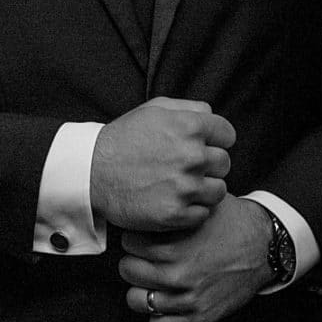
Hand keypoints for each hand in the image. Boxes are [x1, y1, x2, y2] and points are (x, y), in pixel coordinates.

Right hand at [89, 96, 232, 235]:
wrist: (94, 171)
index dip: (216, 138)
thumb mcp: (153, 109)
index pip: (228, 134)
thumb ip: (188, 107)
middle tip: (188, 166)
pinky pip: (204, 213)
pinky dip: (193, 209)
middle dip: (210, 164)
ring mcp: (186, 187)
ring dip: (205, 188)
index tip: (204, 145)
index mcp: (189, 126)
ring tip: (182, 184)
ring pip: (219, 190)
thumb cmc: (125, 138)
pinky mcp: (179, 214)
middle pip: (224, 163)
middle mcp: (192, 156)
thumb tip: (210, 114)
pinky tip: (175, 199)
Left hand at [119, 196, 273, 321]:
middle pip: (128, 270)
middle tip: (141, 256)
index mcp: (174, 245)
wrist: (261, 246)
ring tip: (148, 279)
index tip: (138, 236)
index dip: (133, 236)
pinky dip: (156, 315)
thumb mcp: (197, 206)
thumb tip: (146, 196)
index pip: (129, 242)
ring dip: (139, 289)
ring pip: (138, 301)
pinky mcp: (200, 317)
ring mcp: (188, 299)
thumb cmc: (230, 221)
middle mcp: (178, 274)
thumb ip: (171, 207)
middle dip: (132, 260)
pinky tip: (162, 300)